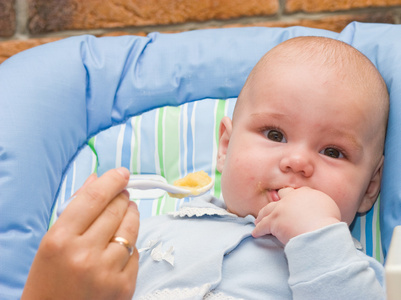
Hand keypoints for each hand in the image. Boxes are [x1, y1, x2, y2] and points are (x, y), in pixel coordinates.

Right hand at [22, 167, 139, 299]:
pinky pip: (135, 253)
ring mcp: (106, 272)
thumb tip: (97, 179)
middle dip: (123, 197)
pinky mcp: (124, 287)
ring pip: (131, 229)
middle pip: (116, 210)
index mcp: (60, 240)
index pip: (93, 198)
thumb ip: (75, 209)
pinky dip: (130, 245)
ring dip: (132, 215)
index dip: (111, 181)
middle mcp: (84, 255)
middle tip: (123, 195)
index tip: (121, 173)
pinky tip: (120, 246)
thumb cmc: (49, 280)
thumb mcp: (52, 243)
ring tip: (128, 212)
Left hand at [252, 187, 340, 244]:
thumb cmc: (329, 224)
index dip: (293, 198)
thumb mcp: (329, 208)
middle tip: (274, 207)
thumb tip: (317, 210)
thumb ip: (321, 205)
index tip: (291, 202)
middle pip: (281, 195)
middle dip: (278, 200)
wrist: (319, 232)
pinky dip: (258, 230)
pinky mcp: (273, 221)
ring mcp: (281, 208)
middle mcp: (292, 197)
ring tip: (259, 220)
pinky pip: (263, 226)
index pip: (297, 192)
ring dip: (263, 215)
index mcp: (306, 193)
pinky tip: (255, 233)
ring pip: (267, 209)